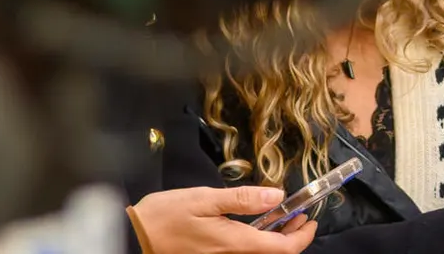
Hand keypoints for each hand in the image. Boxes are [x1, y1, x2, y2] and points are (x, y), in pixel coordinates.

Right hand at [127, 187, 315, 253]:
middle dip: (293, 238)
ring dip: (276, 241)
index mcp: (235, 243)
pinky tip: (256, 227)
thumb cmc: (165, 216)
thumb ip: (243, 199)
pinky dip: (257, 243)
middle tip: (300, 216)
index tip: (311, 219)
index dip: (302, 237)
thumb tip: (277, 196)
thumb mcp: (204, 198)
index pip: (282, 249)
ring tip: (283, 219)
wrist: (132, 238)